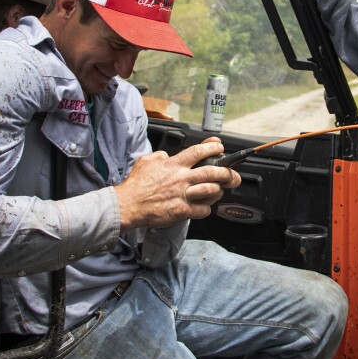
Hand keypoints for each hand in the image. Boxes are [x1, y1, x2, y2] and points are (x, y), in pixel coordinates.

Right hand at [115, 137, 240, 230]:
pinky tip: (204, 207)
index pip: (198, 151)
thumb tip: (167, 155)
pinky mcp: (181, 211)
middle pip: (212, 171)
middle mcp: (181, 178)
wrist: (127, 205)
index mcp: (173, 164)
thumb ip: (159, 156)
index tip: (219, 146)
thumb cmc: (135, 186)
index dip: (213, 147)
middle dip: (226, 172)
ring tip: (218, 191)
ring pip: (211, 190)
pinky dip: (206, 209)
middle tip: (230, 174)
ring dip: (218, 191)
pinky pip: (203, 210)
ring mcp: (182, 195)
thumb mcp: (145, 161)